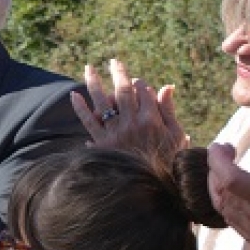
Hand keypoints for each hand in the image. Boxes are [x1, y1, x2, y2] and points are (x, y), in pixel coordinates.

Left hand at [70, 59, 186, 160]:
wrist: (150, 188)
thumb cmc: (168, 161)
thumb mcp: (176, 136)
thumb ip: (169, 110)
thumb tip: (167, 86)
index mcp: (152, 120)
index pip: (143, 92)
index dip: (140, 84)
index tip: (137, 82)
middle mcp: (132, 123)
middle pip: (123, 92)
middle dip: (118, 74)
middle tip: (113, 62)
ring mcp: (116, 133)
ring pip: (102, 102)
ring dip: (94, 83)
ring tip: (88, 68)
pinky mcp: (102, 143)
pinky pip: (88, 122)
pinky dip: (80, 108)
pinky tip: (74, 95)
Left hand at [208, 122, 249, 249]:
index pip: (233, 181)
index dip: (219, 161)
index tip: (221, 146)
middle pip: (223, 194)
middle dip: (217, 170)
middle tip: (226, 152)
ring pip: (226, 210)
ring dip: (225, 186)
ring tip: (242, 170)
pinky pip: (235, 221)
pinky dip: (233, 202)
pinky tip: (249, 191)